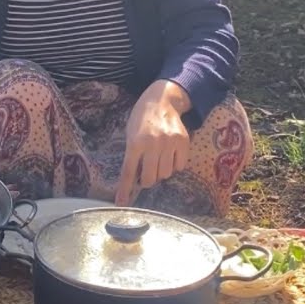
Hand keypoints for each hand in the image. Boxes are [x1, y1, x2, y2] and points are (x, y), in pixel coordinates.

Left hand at [115, 81, 191, 205]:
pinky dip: (174, 165)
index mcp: (135, 143)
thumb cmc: (141, 119)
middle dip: (146, 180)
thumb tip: (133, 180)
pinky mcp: (183, 142)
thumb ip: (132, 155)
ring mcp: (170, 143)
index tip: (121, 202)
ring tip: (158, 159)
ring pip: (165, 174)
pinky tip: (169, 154)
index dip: (124, 189)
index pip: (128, 171)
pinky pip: (180, 166)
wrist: (161, 101)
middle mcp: (152, 144)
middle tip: (146, 173)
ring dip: (160, 172)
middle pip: (149, 178)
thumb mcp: (130, 134)